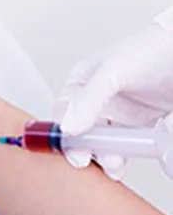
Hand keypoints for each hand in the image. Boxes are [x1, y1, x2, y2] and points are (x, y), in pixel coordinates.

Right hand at [56, 8, 172, 179]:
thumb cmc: (151, 49)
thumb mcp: (112, 71)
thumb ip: (88, 99)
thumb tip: (67, 127)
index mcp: (81, 83)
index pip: (63, 114)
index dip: (65, 134)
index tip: (76, 150)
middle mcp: (96, 100)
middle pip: (81, 133)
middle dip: (87, 150)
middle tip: (94, 160)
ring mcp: (118, 113)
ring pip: (102, 143)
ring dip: (105, 157)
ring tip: (114, 165)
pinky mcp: (139, 124)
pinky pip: (125, 146)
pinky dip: (123, 156)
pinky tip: (123, 163)